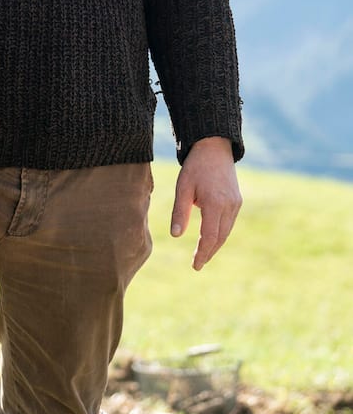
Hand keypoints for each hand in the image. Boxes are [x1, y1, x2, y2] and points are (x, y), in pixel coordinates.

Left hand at [170, 136, 241, 270]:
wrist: (214, 147)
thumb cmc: (195, 167)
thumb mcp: (183, 187)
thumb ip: (180, 212)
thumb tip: (176, 235)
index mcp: (214, 203)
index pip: (210, 237)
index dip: (203, 253)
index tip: (195, 265)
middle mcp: (229, 206)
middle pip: (220, 237)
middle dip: (209, 252)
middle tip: (198, 264)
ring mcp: (236, 203)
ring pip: (226, 231)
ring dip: (215, 244)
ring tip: (203, 255)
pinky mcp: (237, 200)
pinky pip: (229, 222)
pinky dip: (221, 233)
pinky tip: (212, 237)